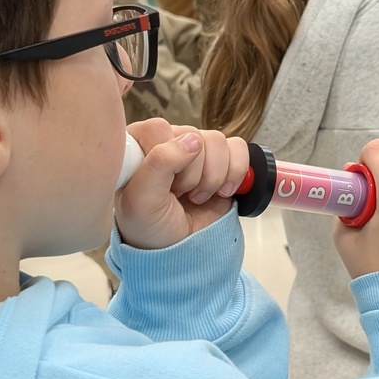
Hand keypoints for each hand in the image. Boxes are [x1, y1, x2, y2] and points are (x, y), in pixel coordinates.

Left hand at [115, 119, 249, 249]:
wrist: (180, 249)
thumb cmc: (150, 227)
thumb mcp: (142, 200)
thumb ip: (158, 164)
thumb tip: (192, 141)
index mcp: (140, 146)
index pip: (159, 128)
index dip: (166, 159)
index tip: (162, 185)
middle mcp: (169, 142)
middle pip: (193, 135)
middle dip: (192, 173)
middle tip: (179, 195)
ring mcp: (198, 151)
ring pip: (218, 141)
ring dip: (213, 176)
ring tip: (198, 196)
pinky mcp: (224, 160)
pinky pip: (239, 148)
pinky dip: (236, 173)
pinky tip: (221, 191)